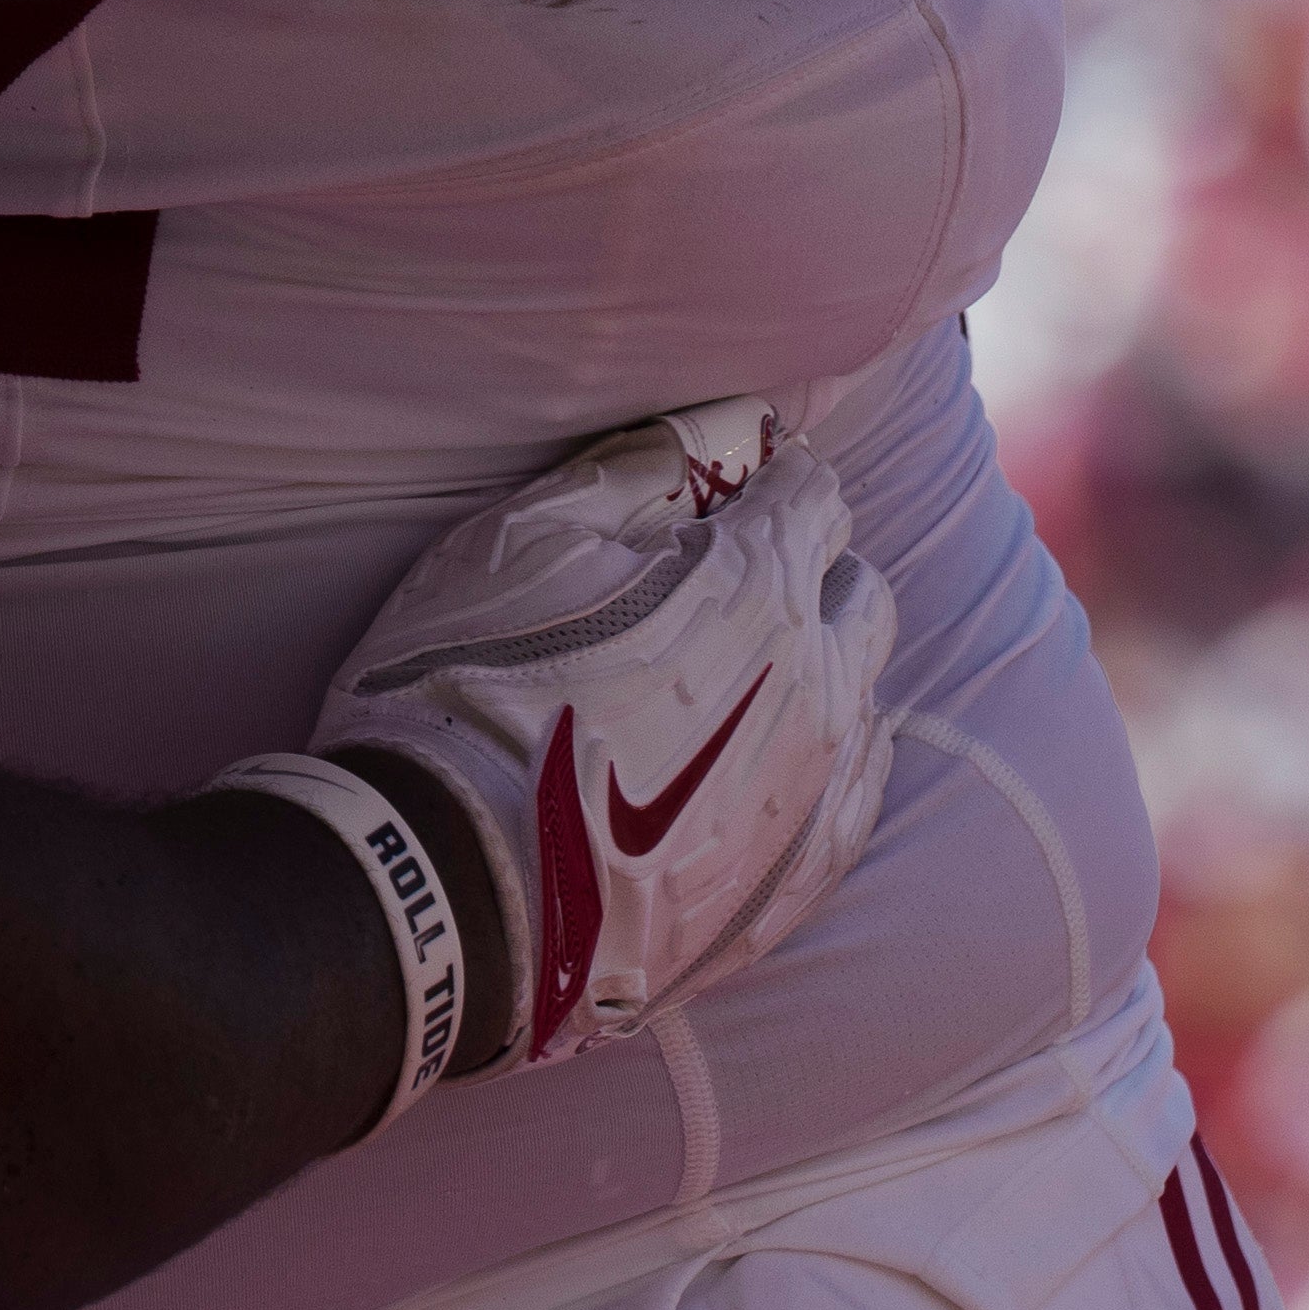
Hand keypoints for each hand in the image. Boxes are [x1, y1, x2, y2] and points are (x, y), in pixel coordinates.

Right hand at [322, 399, 891, 1075]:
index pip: (813, 495)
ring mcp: (814, 793)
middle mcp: (815, 684)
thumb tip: (716, 422)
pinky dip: (818, 765)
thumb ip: (633, 468)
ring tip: (727, 684)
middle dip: (808, 570)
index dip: (765, 479)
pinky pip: (852, 801)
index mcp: (755, 585)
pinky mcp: (797, 883)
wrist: (446, 888)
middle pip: (859, 594)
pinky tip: (759, 766)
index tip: (721, 489)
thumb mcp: (519, 541)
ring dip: (812, 671)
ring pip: (861, 698)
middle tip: (722, 584)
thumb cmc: (466, 692)